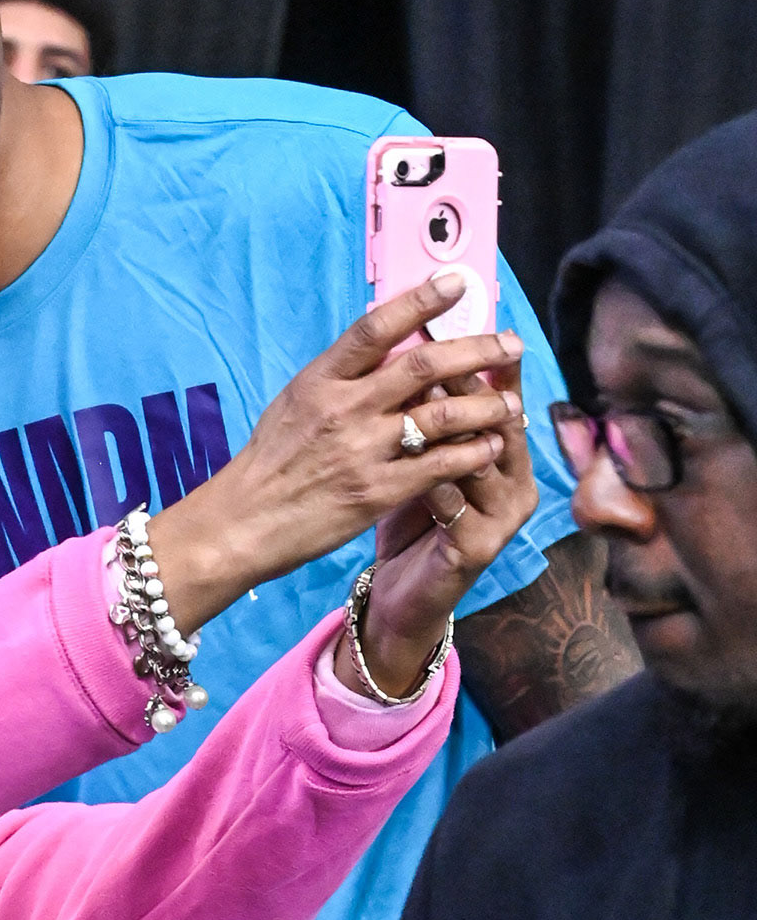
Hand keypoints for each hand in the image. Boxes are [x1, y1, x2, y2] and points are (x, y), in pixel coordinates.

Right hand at [147, 277, 523, 643]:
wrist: (242, 524)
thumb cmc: (270, 463)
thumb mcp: (295, 404)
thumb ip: (341, 377)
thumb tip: (387, 348)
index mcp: (321, 380)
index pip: (376, 327)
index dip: (421, 301)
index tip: (458, 284)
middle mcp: (344, 409)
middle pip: (424, 365)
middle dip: (476, 350)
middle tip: (510, 343)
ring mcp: (362, 451)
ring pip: (441, 415)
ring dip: (485, 405)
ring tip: (511, 401)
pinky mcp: (375, 492)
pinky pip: (438, 466)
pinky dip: (472, 453)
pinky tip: (492, 447)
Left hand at [352, 339, 537, 698]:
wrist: (401, 593)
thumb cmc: (410, 516)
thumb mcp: (420, 457)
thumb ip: (428, 412)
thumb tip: (417, 344)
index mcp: (508, 452)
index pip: (501, 395)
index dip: (482, 360)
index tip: (456, 326)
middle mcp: (517, 481)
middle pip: (498, 422)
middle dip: (468, 387)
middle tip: (438, 354)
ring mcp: (503, 518)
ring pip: (481, 461)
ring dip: (451, 430)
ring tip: (423, 399)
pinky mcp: (478, 550)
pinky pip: (457, 508)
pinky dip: (433, 482)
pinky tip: (410, 464)